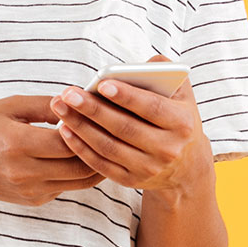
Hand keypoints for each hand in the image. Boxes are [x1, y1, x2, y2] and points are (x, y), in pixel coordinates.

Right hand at [0, 94, 105, 205]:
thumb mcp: (8, 107)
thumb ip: (45, 104)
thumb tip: (78, 101)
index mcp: (17, 144)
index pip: (68, 140)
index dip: (88, 126)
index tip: (99, 112)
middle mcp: (25, 173)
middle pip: (80, 165)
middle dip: (99, 147)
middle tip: (112, 129)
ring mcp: (30, 191)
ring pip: (80, 181)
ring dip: (95, 163)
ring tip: (106, 142)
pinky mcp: (33, 200)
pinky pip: (67, 187)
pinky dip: (78, 172)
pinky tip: (83, 155)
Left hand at [49, 54, 214, 195]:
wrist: (186, 166)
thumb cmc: (176, 119)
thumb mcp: (182, 94)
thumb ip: (164, 72)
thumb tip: (138, 65)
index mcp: (182, 123)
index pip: (151, 108)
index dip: (126, 96)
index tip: (102, 84)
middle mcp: (168, 149)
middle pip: (124, 128)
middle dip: (93, 110)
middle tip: (68, 93)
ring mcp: (149, 168)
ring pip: (108, 147)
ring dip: (80, 127)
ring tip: (60, 107)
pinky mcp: (131, 181)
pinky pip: (100, 165)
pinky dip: (80, 148)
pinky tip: (65, 130)